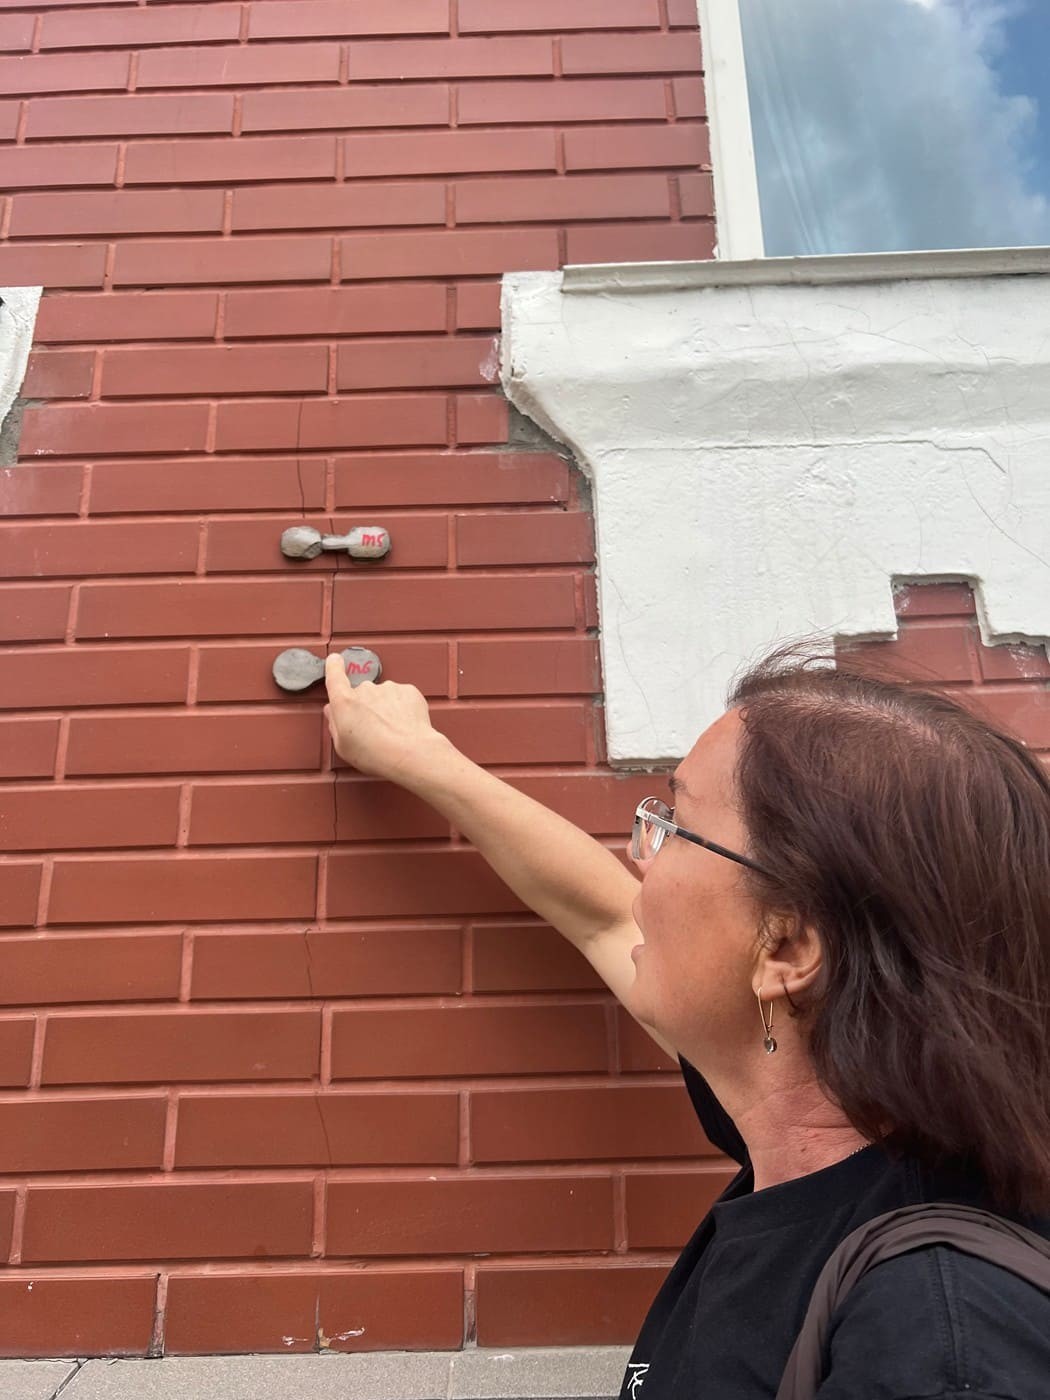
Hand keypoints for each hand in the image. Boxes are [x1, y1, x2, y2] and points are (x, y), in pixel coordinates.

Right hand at [322, 653, 445, 784]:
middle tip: (372, 729)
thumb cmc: (376, 754)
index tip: (335, 661)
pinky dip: (402, 709)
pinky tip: (404, 726)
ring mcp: (388, 688)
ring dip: (385, 709)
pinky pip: (401, 698)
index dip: (334, 667)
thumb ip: (334, 723)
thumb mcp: (342, 746)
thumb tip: (332, 710)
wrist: (410, 753)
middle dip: (365, 707)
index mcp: (345, 702)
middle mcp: (365, 690)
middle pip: (362, 694)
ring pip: (383, 696)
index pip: (335, 676)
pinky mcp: (408, 691)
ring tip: (391, 732)